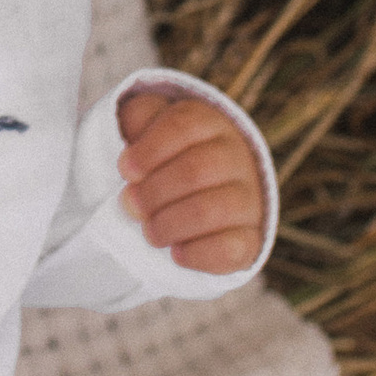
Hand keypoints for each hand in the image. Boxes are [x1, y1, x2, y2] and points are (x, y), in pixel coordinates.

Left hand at [117, 81, 265, 274]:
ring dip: (169, 224)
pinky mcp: (250, 239)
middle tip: (129, 204)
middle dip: (153, 191)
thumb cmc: (164, 158)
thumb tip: (133, 144)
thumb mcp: (147, 130)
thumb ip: (137, 121)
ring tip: (149, 231)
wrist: (201, 197)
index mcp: (209, 124)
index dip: (148, 150)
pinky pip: (229, 249)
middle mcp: (236, 158)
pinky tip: (175, 253)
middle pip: (196, 170)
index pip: (183, 125)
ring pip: (212, 210)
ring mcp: (248, 200)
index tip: (125, 170)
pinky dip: (196, 254)